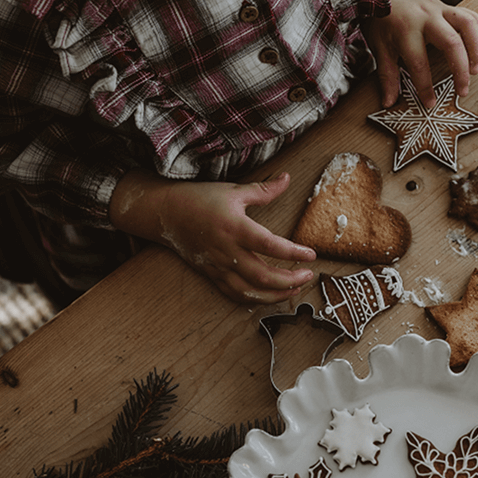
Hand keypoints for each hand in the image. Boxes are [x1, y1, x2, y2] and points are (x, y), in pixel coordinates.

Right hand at [110, 170, 314, 303]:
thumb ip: (264, 190)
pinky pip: (235, 294)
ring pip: (250, 291)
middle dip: (289, 280)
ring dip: (275, 295)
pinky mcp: (212, 275)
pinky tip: (269, 295)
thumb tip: (287, 178)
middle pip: (263, 276)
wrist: (166, 213)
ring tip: (294, 289)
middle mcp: (228, 251)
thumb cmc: (200, 199)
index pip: (271, 245)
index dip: (294, 253)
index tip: (311, 255)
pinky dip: (255, 299)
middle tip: (307, 275)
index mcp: (236, 227)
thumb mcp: (234, 191)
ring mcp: (219, 266)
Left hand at [363, 0, 477, 106]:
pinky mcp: (449, 6)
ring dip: (476, 49)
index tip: (430, 103)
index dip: (425, 86)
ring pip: (468, 25)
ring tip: (475, 70)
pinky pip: (471, 16)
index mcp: (405, 29)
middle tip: (463, 91)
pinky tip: (477, 51)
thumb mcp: (379, 47)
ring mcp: (440, 9)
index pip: (418, 63)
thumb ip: (387, 76)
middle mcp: (425, 17)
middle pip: (451, 43)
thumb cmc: (381, 21)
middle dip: (461, 70)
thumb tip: (388, 103)